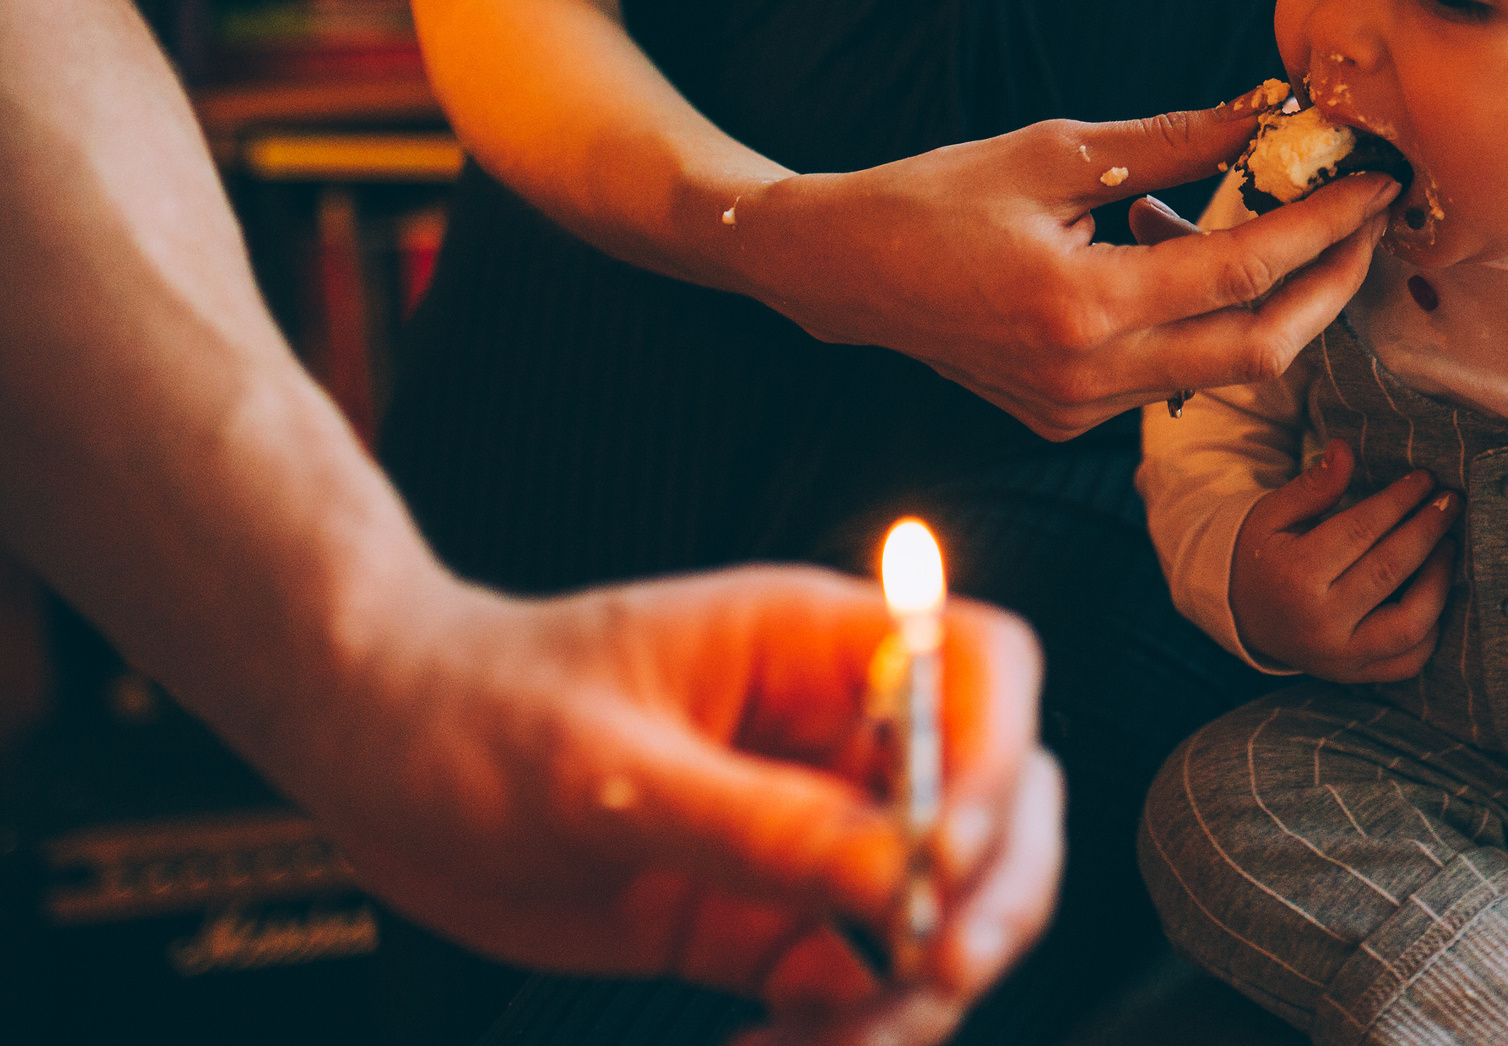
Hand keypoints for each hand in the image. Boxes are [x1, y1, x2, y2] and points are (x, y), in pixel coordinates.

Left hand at [291, 567, 1058, 1045]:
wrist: (368, 756)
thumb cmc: (469, 705)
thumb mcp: (602, 768)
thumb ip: (756, 824)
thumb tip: (896, 876)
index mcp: (811, 645)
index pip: (976, 665)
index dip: (995, 752)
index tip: (947, 851)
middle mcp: (831, 734)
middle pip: (994, 798)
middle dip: (992, 892)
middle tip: (937, 972)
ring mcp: (803, 832)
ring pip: (929, 909)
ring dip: (911, 990)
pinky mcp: (759, 919)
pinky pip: (845, 985)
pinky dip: (838, 1036)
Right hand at [736, 106, 1399, 440]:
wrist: (843, 270)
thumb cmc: (938, 195)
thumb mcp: (1054, 151)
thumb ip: (1172, 142)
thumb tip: (1269, 114)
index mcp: (1081, 304)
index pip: (1243, 272)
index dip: (1323, 228)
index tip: (1375, 185)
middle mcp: (1086, 375)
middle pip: (1260, 349)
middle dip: (1331, 287)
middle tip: (1371, 225)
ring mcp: (1077, 409)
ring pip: (1222, 368)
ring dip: (1273, 303)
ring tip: (1291, 227)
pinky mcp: (1067, 419)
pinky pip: (1171, 375)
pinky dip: (1204, 320)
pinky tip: (1189, 256)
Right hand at [1230, 441, 1461, 680]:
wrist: (1242, 615)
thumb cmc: (1263, 555)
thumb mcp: (1274, 514)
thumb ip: (1312, 486)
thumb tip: (1344, 449)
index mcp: (1296, 577)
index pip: (1362, 530)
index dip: (1399, 500)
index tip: (1425, 478)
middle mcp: (1321, 623)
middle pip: (1391, 570)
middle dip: (1428, 530)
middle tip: (1451, 501)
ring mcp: (1341, 657)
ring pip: (1411, 625)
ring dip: (1440, 580)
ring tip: (1449, 544)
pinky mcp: (1357, 675)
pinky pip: (1410, 660)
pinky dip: (1431, 627)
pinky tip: (1437, 590)